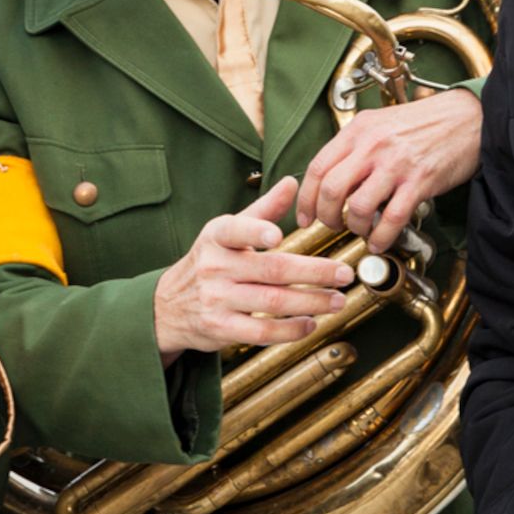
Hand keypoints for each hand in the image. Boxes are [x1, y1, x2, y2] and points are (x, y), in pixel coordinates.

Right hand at [152, 176, 354, 360]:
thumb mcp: (227, 231)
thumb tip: (292, 182)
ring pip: (272, 301)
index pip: (235, 230)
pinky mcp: (221, 328)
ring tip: (337, 300)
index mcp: (217, 237)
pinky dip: (290, 329)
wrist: (168, 306)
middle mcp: (215, 266)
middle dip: (314, 272)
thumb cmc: (209, 261)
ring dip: (311, 302)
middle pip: (271, 269)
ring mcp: (216, 299)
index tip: (278, 235)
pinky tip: (311, 323)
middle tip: (345, 274)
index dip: (255, 232)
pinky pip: (262, 331)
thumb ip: (263, 209)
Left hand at [294, 88, 482, 252]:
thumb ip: (357, 146)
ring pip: (359, 206)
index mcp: (359, 129)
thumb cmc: (427, 123)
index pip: (318, 167)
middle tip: (332, 225)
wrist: (469, 117)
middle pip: (332, 189)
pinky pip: (392, 218)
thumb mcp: (382, 123)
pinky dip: (381, 236)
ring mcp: (397, 164)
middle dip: (326, 216)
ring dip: (356, 227)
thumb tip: (334, 177)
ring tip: (362, 230)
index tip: (306, 216)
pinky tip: (380, 240)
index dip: (306, 198)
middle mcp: (373, 145)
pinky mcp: (420, 181)